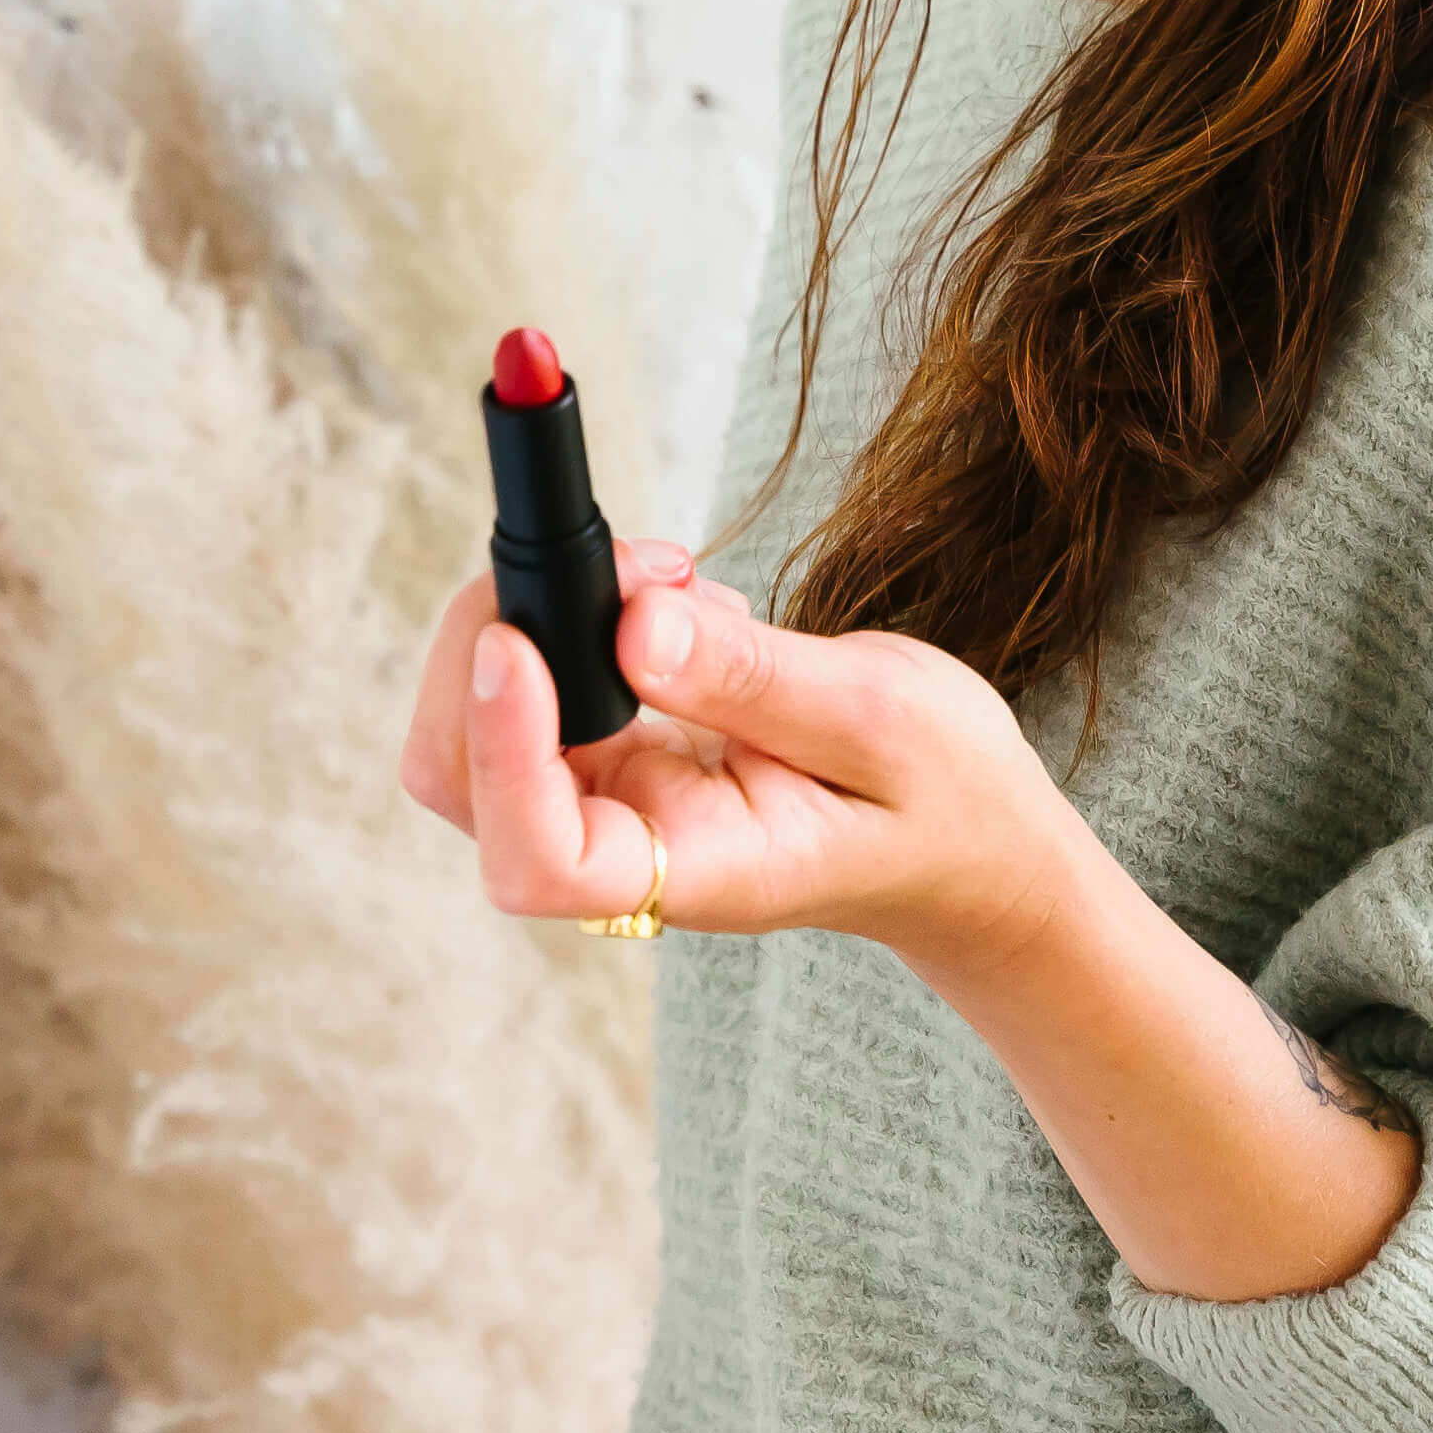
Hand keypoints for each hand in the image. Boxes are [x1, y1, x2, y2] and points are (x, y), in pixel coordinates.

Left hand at [398, 552, 1419, 1301]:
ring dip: (539, 615)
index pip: (538, 858)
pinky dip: (580, 611)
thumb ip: (754, 678)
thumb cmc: (946, 800)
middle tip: (614, 556)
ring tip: (671, 576)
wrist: (969, 842)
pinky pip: (541, 680)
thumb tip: (630, 622)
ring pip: (479, 721)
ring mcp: (610, 803)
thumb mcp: (883, 720)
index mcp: (693, 877)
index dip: (500, 751)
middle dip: (494, 642)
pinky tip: (686, 602)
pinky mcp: (615, 751)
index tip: (518, 639)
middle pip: (463, 779)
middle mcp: (626, 851)